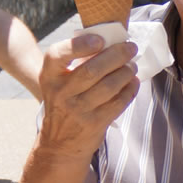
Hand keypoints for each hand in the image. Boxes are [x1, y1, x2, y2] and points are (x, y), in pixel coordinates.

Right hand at [36, 31, 137, 162]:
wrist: (59, 143)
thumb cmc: (63, 103)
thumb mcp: (58, 83)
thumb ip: (74, 64)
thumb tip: (110, 43)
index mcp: (49, 76)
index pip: (58, 55)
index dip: (80, 45)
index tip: (100, 40)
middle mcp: (61, 92)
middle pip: (92, 70)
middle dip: (116, 56)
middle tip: (131, 48)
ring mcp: (78, 110)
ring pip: (109, 86)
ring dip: (126, 72)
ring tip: (132, 65)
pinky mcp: (95, 123)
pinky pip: (118, 103)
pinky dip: (130, 90)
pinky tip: (133, 82)